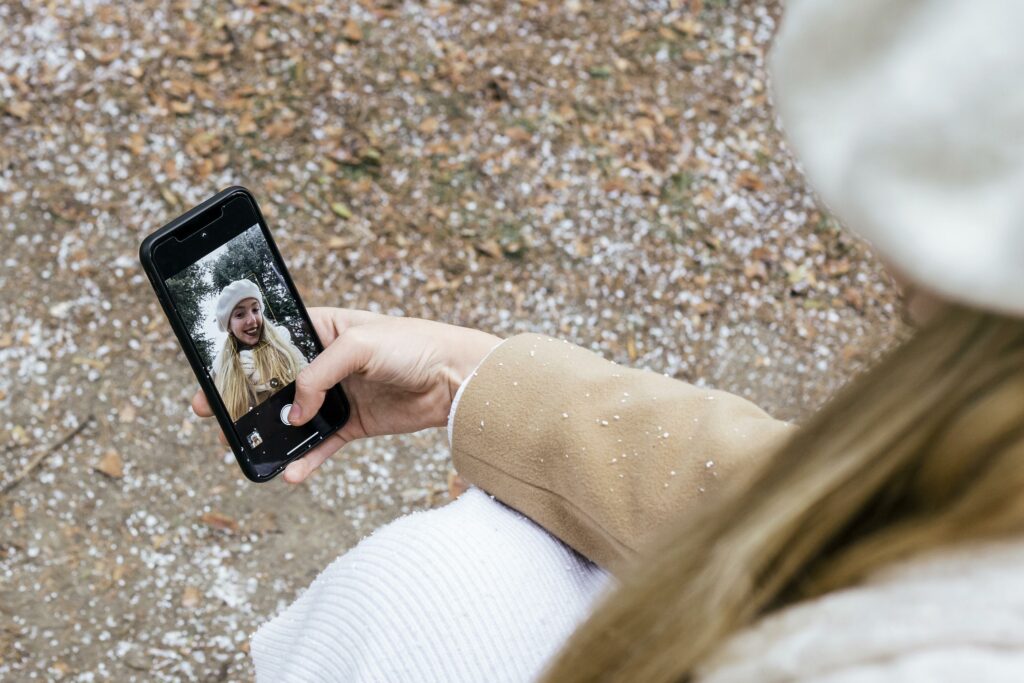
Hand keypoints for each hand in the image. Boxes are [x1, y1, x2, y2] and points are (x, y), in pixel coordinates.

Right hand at [192, 308, 501, 482]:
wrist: (458, 377)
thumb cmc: (412, 344)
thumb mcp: (359, 345)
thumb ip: (319, 375)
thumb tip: (295, 413)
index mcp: (321, 329)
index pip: (273, 340)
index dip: (242, 355)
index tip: (212, 371)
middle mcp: (325, 362)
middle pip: (275, 382)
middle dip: (245, 399)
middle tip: (213, 414)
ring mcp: (338, 395)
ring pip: (295, 417)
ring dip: (273, 434)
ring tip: (246, 449)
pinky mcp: (354, 424)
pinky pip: (322, 445)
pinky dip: (306, 460)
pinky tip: (292, 473)